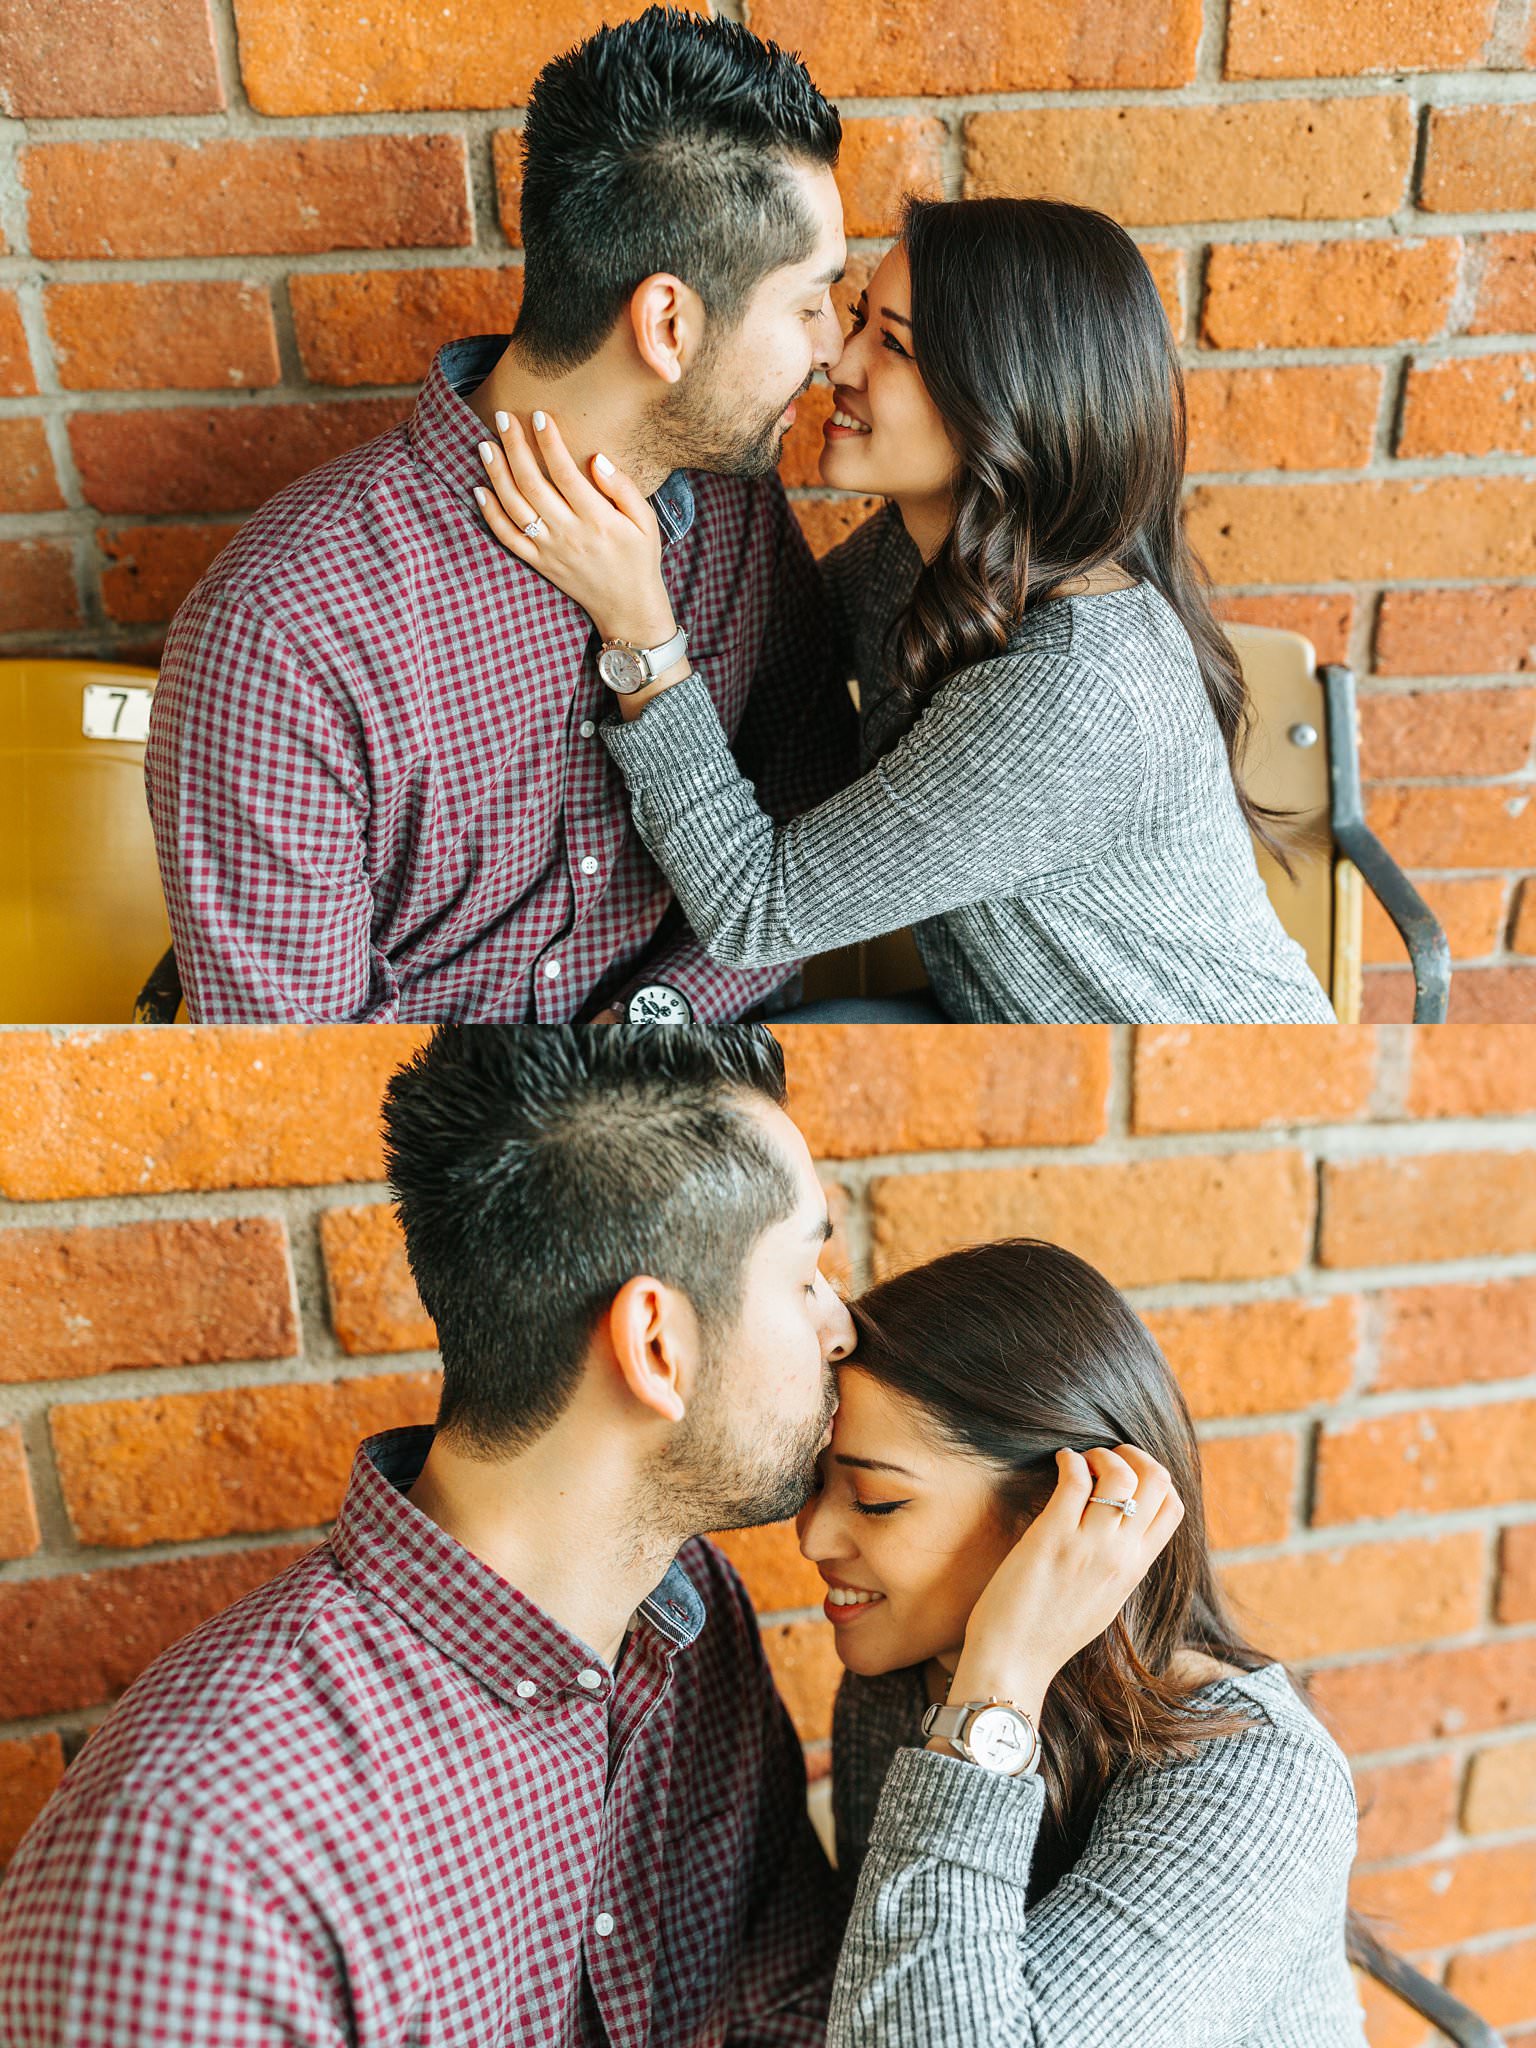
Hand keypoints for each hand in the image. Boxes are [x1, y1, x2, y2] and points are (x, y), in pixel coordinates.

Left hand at [472, 410, 674, 647]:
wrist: (628, 608)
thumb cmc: (639, 559)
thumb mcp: (646, 522)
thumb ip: (623, 489)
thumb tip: (596, 459)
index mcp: (597, 519)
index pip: (566, 473)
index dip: (549, 442)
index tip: (538, 416)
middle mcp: (569, 533)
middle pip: (532, 483)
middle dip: (514, 447)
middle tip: (501, 418)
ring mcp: (550, 550)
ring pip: (514, 507)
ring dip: (496, 474)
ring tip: (485, 445)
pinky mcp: (539, 563)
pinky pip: (508, 538)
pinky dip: (490, 515)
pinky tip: (479, 490)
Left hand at [940, 1447, 1182, 1730]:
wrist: (1015, 1662)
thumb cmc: (1049, 1632)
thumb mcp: (1104, 1599)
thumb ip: (1117, 1564)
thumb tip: (1116, 1527)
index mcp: (1135, 1570)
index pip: (1174, 1507)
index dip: (1157, 1477)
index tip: (1129, 1470)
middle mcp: (1120, 1556)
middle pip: (1157, 1482)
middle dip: (1134, 1455)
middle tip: (1104, 1456)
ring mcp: (1088, 1547)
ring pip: (1120, 1475)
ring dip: (1099, 1455)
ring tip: (1080, 1461)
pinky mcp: (1052, 1539)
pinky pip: (1075, 1481)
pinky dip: (1070, 1460)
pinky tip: (1060, 1463)